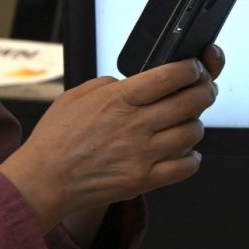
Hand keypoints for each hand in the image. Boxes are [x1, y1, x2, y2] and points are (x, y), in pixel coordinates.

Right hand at [0, 45, 223, 234]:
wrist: (42, 181)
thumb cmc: (56, 138)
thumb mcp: (77, 94)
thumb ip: (111, 85)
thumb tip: (134, 83)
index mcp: (118, 99)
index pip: (170, 76)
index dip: (192, 68)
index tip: (195, 68)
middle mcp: (134, 125)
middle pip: (190, 101)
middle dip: (206, 91)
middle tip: (204, 89)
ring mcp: (140, 154)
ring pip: (192, 132)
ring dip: (196, 123)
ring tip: (189, 121)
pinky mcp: (142, 180)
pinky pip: (185, 167)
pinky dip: (192, 158)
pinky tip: (184, 151)